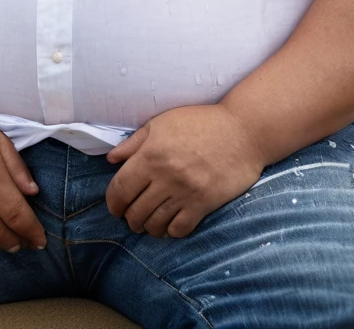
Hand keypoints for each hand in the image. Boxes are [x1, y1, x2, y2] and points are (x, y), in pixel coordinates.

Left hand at [105, 104, 264, 238]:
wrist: (242, 131)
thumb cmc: (200, 122)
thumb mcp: (162, 123)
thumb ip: (134, 142)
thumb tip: (111, 159)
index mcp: (151, 154)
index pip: (120, 189)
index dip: (113, 203)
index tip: (115, 207)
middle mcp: (165, 176)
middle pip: (135, 211)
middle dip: (129, 218)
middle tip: (132, 216)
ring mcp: (185, 192)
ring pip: (155, 224)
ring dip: (148, 228)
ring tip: (149, 224)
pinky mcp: (204, 204)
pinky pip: (179, 229)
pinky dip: (170, 231)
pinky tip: (169, 225)